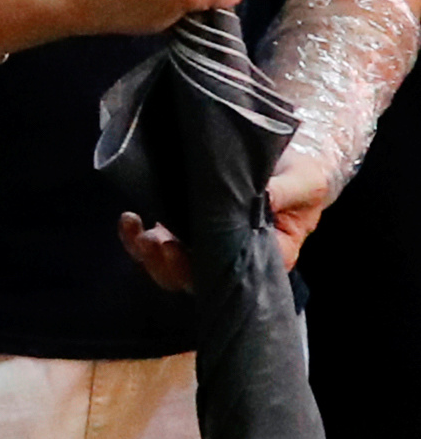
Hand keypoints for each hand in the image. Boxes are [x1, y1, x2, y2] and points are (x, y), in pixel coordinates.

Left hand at [117, 182, 319, 292]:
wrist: (285, 160)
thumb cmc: (302, 178)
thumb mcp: (306, 181)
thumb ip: (288, 190)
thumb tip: (264, 196)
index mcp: (267, 256)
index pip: (234, 275)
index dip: (207, 271)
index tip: (189, 252)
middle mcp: (230, 257)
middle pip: (195, 278)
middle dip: (171, 267)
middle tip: (160, 245)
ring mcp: (203, 246)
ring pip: (168, 264)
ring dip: (147, 253)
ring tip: (139, 229)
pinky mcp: (181, 229)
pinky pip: (152, 243)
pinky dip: (135, 236)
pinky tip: (130, 219)